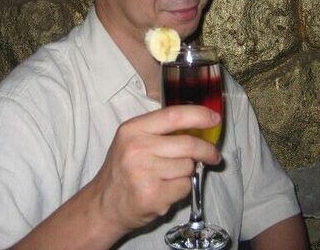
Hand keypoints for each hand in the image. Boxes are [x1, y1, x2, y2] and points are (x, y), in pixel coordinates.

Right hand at [91, 105, 221, 233]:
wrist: (104, 204)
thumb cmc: (124, 168)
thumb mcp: (133, 140)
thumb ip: (160, 131)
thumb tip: (200, 125)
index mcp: (133, 129)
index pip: (173, 116)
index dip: (199, 115)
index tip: (215, 119)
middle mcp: (136, 148)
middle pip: (188, 144)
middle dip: (207, 150)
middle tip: (213, 155)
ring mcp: (144, 173)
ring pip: (188, 167)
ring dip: (187, 172)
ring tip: (169, 176)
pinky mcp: (152, 196)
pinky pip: (185, 187)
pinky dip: (182, 189)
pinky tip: (165, 190)